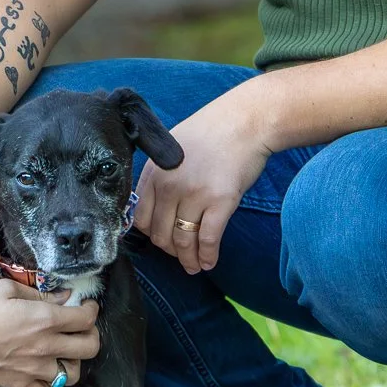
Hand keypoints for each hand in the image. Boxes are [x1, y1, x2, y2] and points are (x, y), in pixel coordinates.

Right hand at [0, 278, 100, 386]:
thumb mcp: (5, 289)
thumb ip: (38, 293)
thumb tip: (63, 297)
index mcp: (44, 320)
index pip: (86, 319)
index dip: (91, 310)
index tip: (86, 306)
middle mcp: (45, 347)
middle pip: (89, 348)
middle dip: (92, 335)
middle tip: (83, 328)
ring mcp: (33, 369)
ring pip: (73, 374)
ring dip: (73, 361)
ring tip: (64, 351)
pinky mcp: (19, 384)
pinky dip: (49, 382)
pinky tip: (43, 369)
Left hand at [131, 86, 275, 273]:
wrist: (246, 121)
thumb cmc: (213, 133)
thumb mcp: (174, 148)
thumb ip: (162, 176)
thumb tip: (158, 208)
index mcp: (155, 172)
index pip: (140, 218)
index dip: (151, 235)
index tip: (162, 240)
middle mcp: (170, 185)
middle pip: (160, 234)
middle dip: (170, 251)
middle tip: (181, 257)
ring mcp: (195, 194)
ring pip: (183, 241)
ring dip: (189, 260)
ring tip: (195, 266)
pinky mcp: (220, 201)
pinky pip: (208, 239)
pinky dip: (208, 256)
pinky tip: (210, 262)